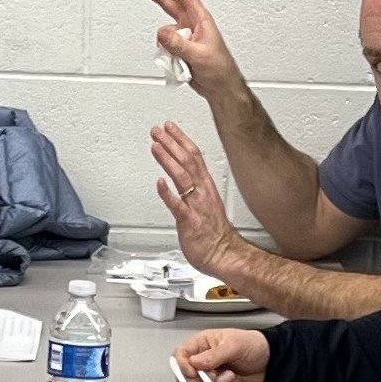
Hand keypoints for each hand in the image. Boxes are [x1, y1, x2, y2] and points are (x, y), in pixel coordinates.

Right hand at [129, 0, 242, 101]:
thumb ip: (179, 44)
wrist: (221, 88)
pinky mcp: (179, 49)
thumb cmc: (220, 69)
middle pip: (168, 3)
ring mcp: (184, 37)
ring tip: (180, 60)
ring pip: (164, 33)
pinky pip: (164, 48)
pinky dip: (167, 56)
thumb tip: (162, 32)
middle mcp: (191, 25)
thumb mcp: (199, 55)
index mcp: (200, 20)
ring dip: (166, 46)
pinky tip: (178, 65)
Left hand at [147, 121, 246, 280]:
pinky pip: (177, 205)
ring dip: (167, 159)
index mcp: (206, 186)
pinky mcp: (189, 221)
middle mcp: (202, 192)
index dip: (181, 139)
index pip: (194, 156)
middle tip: (157, 130)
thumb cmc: (215, 233)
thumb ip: (195, 187)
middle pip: (187, 161)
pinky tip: (159, 183)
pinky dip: (168, 193)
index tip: (169, 127)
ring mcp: (195, 206)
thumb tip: (183, 176)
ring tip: (155, 146)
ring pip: (182, 177)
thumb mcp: (207, 202)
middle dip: (171, 143)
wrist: (225, 254)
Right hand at [171, 325, 269, 381]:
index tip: (193, 371)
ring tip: (230, 376)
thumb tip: (194, 363)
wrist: (272, 363)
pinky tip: (235, 381)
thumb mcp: (234, 345)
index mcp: (203, 344)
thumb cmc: (254, 346)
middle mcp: (204, 360)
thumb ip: (213, 355)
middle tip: (214, 376)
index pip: (181, 354)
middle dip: (200, 378)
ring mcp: (212, 375)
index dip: (183, 364)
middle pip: (187, 374)